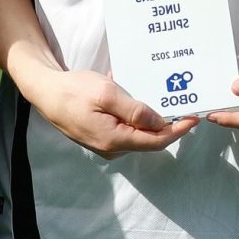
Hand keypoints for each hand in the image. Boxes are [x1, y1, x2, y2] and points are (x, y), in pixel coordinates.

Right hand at [29, 67, 199, 158]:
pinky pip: (124, 127)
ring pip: (137, 132)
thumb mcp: (107, 94)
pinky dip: (132, 114)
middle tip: (182, 104)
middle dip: (167, 123)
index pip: (156, 141)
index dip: (178, 131)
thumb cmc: (74, 90)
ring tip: (157, 95)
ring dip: (148, 116)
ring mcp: (105, 144)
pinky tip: (129, 94)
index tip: (193, 118)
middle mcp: (112, 148)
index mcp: (115, 140)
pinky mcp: (100, 136)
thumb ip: (136, 111)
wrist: (44, 92)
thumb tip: (160, 124)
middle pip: (148, 139)